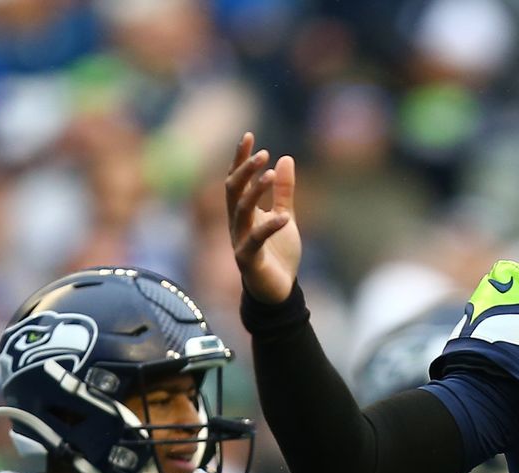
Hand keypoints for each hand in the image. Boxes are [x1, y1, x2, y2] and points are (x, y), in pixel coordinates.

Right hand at [226, 131, 301, 303]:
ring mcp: (239, 241)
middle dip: (244, 170)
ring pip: (241, 210)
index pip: (237, 180)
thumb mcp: (285, 217)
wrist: (278, 292)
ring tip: (269, 173)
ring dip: (254, 190)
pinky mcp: (247, 260)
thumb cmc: (278, 254)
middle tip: (261, 153)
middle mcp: (237, 223)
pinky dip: (269, 227)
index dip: (241, 158)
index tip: (248, 135)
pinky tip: (284, 217)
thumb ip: (283, 192)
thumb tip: (285, 159)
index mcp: (244, 212)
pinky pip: (255, 240)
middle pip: (233, 191)